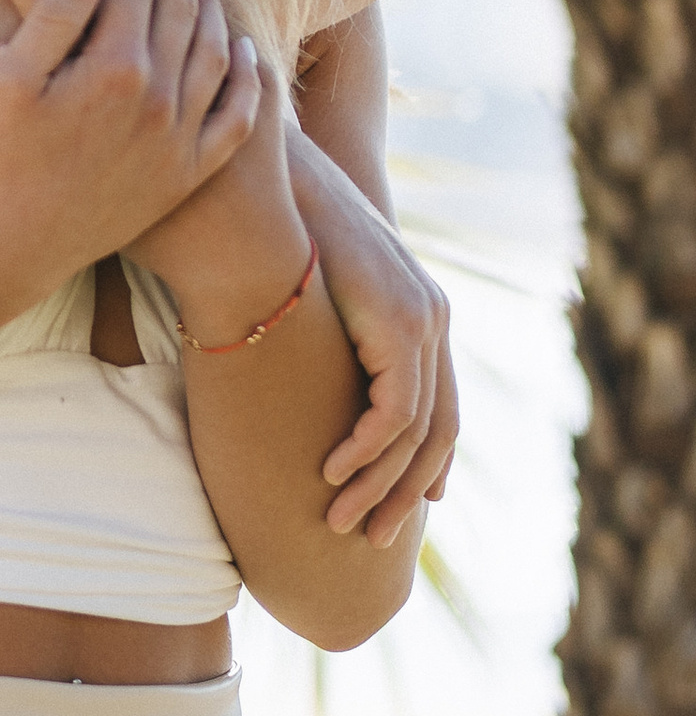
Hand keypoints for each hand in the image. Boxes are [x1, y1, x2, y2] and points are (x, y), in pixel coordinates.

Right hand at [0, 0, 259, 287]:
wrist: (12, 250)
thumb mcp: (7, 83)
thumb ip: (50, 17)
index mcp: (114, 70)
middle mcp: (160, 101)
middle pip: (180, 7)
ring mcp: (180, 139)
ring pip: (214, 53)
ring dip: (212, 4)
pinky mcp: (187, 173)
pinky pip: (233, 117)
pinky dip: (242, 78)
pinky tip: (242, 50)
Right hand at [292, 131, 457, 542]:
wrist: (277, 180)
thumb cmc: (276, 226)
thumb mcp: (310, 287)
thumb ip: (323, 328)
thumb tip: (290, 365)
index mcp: (418, 313)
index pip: (437, 408)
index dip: (423, 465)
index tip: (400, 507)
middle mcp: (434, 319)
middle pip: (439, 431)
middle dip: (405, 491)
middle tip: (370, 535)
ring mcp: (424, 321)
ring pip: (418, 432)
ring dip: (380, 485)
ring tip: (342, 520)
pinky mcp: (401, 325)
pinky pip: (395, 411)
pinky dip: (365, 450)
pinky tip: (331, 473)